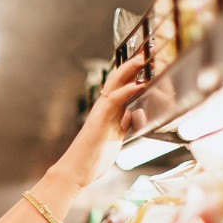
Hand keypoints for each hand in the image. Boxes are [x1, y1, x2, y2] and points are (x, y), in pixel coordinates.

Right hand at [52, 52, 151, 188]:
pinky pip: (113, 100)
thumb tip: (133, 116)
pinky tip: (137, 84)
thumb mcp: (115, 138)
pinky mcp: (99, 120)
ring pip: (114, 84)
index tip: (147, 63)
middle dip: (132, 65)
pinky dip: (126, 90)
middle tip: (145, 52)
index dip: (134, 74)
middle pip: (118, 79)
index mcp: (109, 112)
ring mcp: (101, 113)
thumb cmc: (93, 157)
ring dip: (129, 70)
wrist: (76, 171)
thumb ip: (124, 125)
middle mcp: (104, 108)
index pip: (123, 87)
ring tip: (142, 59)